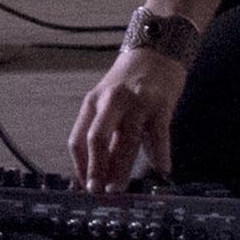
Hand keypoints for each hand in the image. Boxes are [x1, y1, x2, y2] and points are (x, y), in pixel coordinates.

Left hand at [67, 47, 185, 189]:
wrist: (157, 49)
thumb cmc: (131, 79)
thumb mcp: (108, 99)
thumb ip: (103, 129)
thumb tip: (96, 167)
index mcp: (93, 103)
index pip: (78, 139)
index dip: (79, 166)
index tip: (84, 185)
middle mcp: (111, 101)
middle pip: (98, 139)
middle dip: (96, 169)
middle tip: (99, 191)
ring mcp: (137, 101)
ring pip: (127, 140)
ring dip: (122, 168)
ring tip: (120, 188)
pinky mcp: (160, 102)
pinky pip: (158, 133)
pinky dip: (160, 154)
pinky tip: (162, 169)